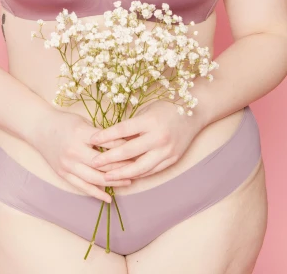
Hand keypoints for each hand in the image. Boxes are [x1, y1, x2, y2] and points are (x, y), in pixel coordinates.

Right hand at [34, 108, 137, 201]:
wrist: (39, 127)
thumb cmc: (63, 121)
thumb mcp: (83, 122)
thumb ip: (99, 134)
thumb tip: (123, 141)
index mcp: (81, 134)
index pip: (108, 144)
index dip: (125, 148)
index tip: (139, 150)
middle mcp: (74, 151)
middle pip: (103, 164)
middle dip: (123, 167)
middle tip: (139, 168)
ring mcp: (67, 165)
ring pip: (94, 178)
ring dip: (113, 182)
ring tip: (128, 182)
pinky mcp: (63, 174)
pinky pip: (82, 186)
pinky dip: (96, 193)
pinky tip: (108, 197)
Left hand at [87, 100, 205, 180]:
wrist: (194, 113)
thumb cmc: (166, 108)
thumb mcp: (147, 110)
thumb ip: (132, 126)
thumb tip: (110, 138)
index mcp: (150, 121)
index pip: (123, 130)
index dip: (106, 136)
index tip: (92, 140)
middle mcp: (158, 137)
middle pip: (129, 151)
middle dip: (109, 159)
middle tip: (93, 162)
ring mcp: (166, 151)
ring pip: (140, 167)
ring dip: (121, 173)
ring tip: (106, 177)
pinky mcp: (172, 159)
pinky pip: (151, 171)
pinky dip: (137, 175)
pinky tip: (125, 177)